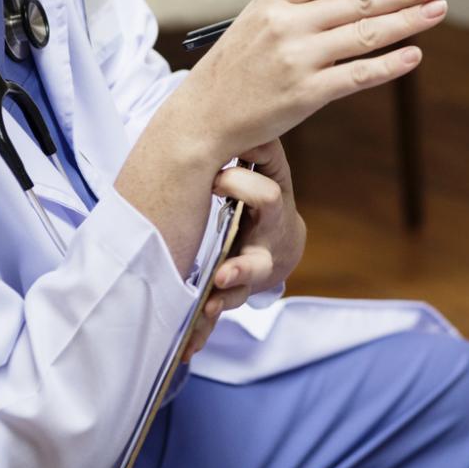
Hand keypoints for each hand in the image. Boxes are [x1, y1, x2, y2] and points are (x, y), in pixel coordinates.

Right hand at [181, 0, 448, 158]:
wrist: (203, 115)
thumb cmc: (238, 67)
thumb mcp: (259, 22)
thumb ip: (303, 6)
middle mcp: (287, 24)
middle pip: (359, 0)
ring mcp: (297, 59)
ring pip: (366, 34)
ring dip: (409, 21)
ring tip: (438, 10)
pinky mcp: (306, 93)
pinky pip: (358, 75)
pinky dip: (390, 65)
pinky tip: (414, 55)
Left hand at [181, 145, 302, 359]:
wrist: (282, 245)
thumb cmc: (268, 199)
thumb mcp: (271, 171)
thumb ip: (260, 148)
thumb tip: (250, 119)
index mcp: (273, 214)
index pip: (263, 198)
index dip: (240, 186)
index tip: (215, 178)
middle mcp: (263, 250)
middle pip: (257, 263)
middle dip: (240, 269)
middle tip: (222, 274)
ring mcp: (247, 278)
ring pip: (237, 296)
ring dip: (220, 304)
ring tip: (205, 310)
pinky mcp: (229, 295)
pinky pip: (216, 319)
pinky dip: (201, 334)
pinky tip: (186, 348)